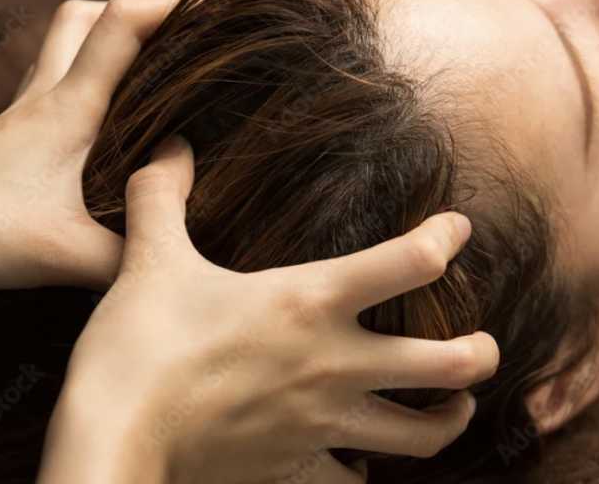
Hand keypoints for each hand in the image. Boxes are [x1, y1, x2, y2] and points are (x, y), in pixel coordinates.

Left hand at [0, 0, 179, 296]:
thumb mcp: (65, 255)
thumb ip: (132, 255)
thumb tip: (175, 256)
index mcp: (66, 107)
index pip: (122, 23)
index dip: (174, 2)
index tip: (222, 4)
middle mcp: (43, 98)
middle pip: (87, 16)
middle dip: (137, 13)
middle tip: (181, 43)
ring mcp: (20, 118)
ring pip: (66, 49)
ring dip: (107, 47)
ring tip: (152, 81)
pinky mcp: (8, 144)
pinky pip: (53, 94)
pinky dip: (87, 92)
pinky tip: (107, 137)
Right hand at [36, 138, 499, 483]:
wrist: (114, 438)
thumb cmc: (139, 346)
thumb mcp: (150, 260)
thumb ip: (162, 195)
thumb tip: (170, 146)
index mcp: (309, 301)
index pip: (410, 261)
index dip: (446, 237)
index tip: (456, 228)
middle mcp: (334, 363)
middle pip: (450, 364)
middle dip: (481, 352)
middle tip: (483, 343)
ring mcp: (323, 422)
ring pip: (423, 436)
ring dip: (451, 418)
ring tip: (456, 404)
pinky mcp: (297, 466)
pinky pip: (355, 479)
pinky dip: (369, 469)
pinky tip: (365, 458)